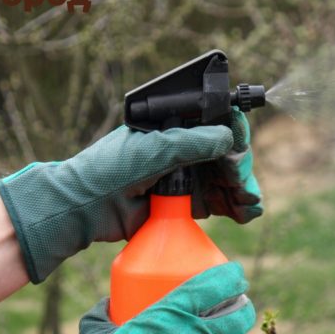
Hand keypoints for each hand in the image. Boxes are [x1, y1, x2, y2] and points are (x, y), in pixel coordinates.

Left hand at [0, 109, 262, 283]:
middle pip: (227, 153)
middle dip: (240, 166)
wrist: (85, 209)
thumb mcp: (152, 149)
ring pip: (228, 179)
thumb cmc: (110, 169)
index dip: (233, 130)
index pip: (214, 122)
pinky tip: (246, 211)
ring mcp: (186, 178)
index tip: (239, 142)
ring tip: (248, 202)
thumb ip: (190, 142)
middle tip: (240, 181)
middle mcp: (184, 150)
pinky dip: (237, 207)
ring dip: (243, 188)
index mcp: (174, 127)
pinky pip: (220, 203)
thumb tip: (228, 138)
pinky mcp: (187, 205)